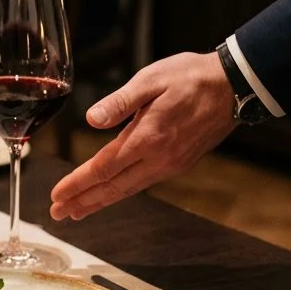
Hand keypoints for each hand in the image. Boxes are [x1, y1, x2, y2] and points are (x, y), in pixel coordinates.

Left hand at [49, 52, 235, 220]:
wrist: (233, 86)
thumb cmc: (190, 77)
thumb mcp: (150, 79)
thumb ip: (119, 102)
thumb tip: (91, 119)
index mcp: (147, 137)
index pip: (103, 167)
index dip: (78, 183)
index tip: (57, 195)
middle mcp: (158, 158)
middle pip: (112, 187)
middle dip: (82, 201)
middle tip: (57, 213)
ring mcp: (170, 164)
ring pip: (128, 189)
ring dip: (100, 201)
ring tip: (77, 211)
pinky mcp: (179, 164)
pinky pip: (142, 183)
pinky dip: (121, 192)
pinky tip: (110, 192)